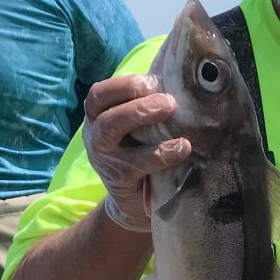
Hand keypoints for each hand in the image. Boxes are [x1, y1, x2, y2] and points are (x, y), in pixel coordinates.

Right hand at [82, 74, 191, 232]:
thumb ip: (150, 104)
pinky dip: (162, 152)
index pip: (99, 93)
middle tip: (168, 100)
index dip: (122, 85)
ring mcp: (105, 157)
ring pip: (111, 129)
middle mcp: (96, 134)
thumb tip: (183, 77)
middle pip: (102, 107)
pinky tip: (183, 146)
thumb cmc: (143, 152)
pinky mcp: (120, 178)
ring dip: (139, 114)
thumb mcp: (141, 127)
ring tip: (170, 109)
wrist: (136, 202)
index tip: (151, 81)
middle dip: (134, 98)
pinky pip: (138, 163)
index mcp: (100, 116)